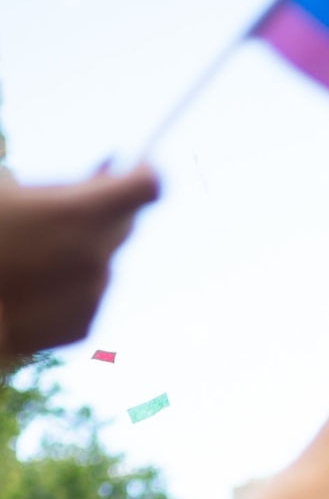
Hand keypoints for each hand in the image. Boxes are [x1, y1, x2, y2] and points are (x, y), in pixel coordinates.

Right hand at [0, 167, 158, 358]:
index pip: (146, 186)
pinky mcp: (82, 327)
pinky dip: (71, 287)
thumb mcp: (10, 191)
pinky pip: (89, 296)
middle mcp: (98, 258)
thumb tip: (107, 173)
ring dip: (83, 252)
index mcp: (82, 213)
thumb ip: (69, 186)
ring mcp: (93, 296)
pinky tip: (35, 284)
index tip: (133, 171)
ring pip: (104, 262)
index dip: (141, 176)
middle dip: (105, 212)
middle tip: (76, 204)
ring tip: (36, 253)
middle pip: (125, 224)